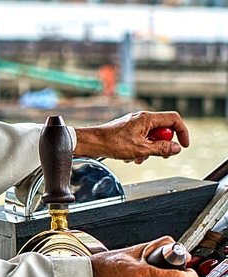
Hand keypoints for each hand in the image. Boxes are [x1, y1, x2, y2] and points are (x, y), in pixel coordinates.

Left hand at [73, 110, 188, 162]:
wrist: (93, 142)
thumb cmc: (112, 143)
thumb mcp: (141, 149)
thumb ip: (161, 148)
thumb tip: (176, 148)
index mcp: (147, 118)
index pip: (173, 119)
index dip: (182, 132)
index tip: (184, 145)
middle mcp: (142, 118)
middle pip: (164, 130)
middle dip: (163, 145)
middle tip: (159, 155)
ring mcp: (135, 124)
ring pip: (152, 137)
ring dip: (149, 150)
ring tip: (138, 158)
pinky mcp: (129, 130)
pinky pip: (142, 139)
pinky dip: (140, 149)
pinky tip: (130, 157)